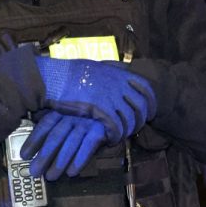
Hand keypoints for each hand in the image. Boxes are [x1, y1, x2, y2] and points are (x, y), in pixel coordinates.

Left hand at [23, 111, 106, 180]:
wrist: (113, 108)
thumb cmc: (85, 117)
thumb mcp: (68, 115)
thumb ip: (53, 126)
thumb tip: (33, 145)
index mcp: (62, 110)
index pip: (45, 125)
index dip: (34, 140)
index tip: (24, 156)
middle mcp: (73, 114)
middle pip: (56, 136)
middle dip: (44, 155)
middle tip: (34, 172)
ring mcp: (87, 121)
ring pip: (71, 142)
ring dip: (60, 161)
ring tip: (51, 177)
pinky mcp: (101, 129)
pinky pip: (88, 145)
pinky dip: (80, 159)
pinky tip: (72, 172)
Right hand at [34, 57, 155, 142]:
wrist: (54, 78)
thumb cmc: (69, 73)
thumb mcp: (95, 68)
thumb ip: (109, 74)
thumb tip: (115, 76)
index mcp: (119, 73)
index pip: (145, 88)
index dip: (151, 102)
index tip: (151, 111)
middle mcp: (119, 85)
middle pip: (141, 106)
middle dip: (141, 120)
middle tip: (136, 128)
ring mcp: (111, 97)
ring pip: (130, 119)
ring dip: (127, 130)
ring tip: (121, 135)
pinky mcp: (101, 111)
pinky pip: (116, 128)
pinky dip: (116, 136)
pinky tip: (110, 139)